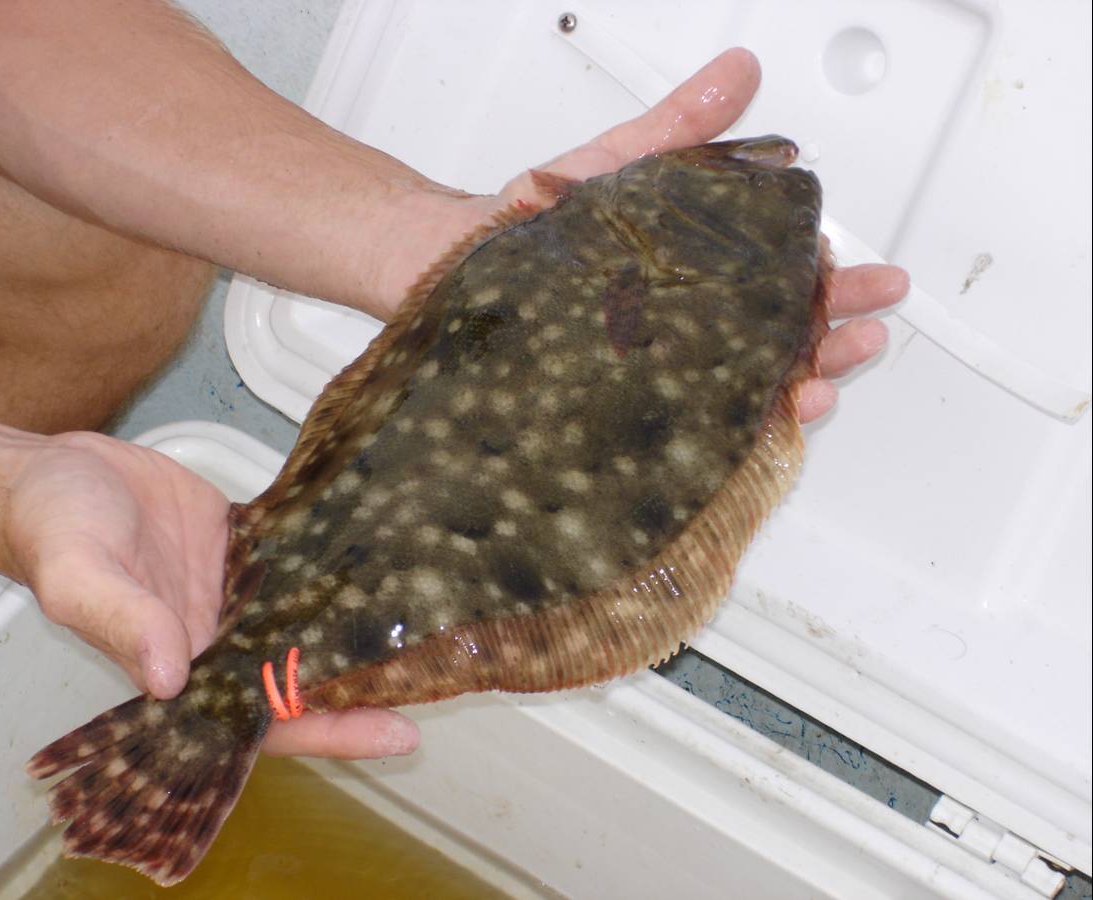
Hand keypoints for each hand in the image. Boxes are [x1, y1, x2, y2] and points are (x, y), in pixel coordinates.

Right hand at [3, 430, 419, 758]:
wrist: (53, 471)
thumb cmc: (53, 530)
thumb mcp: (80, 577)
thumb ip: (122, 621)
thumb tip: (168, 676)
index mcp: (185, 664)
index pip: (266, 716)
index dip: (329, 730)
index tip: (395, 732)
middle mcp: (222, 636)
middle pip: (305, 672)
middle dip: (367, 681)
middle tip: (438, 673)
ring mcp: (238, 590)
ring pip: (310, 620)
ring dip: (359, 625)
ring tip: (428, 619)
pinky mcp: (246, 544)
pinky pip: (299, 560)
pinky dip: (337, 563)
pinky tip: (383, 557)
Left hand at [383, 48, 907, 422]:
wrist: (449, 265)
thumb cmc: (531, 224)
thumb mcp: (618, 163)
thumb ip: (681, 126)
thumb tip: (739, 70)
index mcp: (698, 274)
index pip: (783, 284)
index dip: (835, 286)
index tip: (874, 281)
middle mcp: (683, 327)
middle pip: (776, 342)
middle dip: (830, 343)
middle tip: (862, 336)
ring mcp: (654, 368)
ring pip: (741, 389)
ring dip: (792, 390)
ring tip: (820, 387)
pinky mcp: (619, 401)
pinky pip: (683, 425)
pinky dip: (726, 431)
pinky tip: (752, 430)